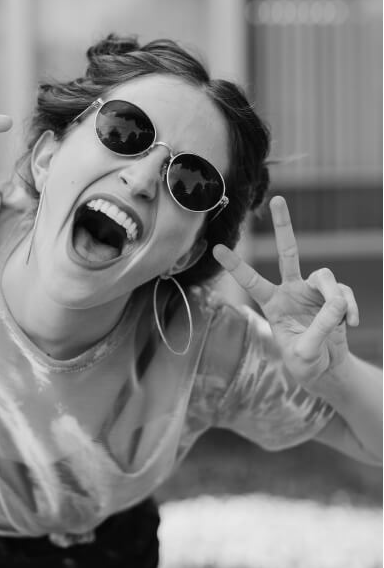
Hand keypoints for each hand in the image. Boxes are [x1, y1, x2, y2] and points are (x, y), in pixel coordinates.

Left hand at [213, 196, 358, 391]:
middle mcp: (291, 291)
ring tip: (340, 320)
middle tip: (278, 199)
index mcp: (272, 304)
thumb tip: (336, 306)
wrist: (327, 368)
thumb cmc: (305, 363)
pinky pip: (344, 294)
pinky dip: (349, 309)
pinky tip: (350, 324)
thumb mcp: (303, 355)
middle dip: (283, 226)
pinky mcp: (334, 296)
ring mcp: (313, 291)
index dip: (236, 265)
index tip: (217, 248)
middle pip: (288, 252)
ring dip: (335, 298)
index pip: (252, 281)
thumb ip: (317, 332)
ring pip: (325, 276)